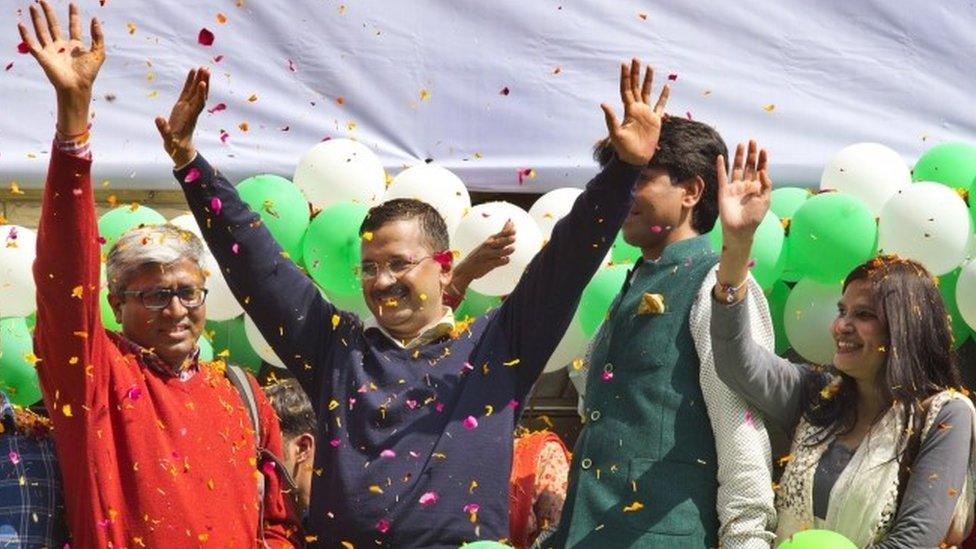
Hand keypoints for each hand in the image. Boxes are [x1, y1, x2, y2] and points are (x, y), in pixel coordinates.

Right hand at [18, 1, 104, 134]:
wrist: (77, 86)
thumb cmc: (88, 73)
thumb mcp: (97, 53)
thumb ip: (97, 36)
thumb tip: (95, 19)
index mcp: (76, 46)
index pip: (73, 27)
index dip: (73, 16)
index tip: (72, 4)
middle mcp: (62, 47)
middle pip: (54, 26)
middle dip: (49, 13)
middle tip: (44, 0)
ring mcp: (51, 51)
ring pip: (42, 31)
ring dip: (37, 19)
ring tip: (33, 6)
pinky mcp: (43, 57)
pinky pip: (32, 44)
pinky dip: (26, 35)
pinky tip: (21, 24)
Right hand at [156, 67, 209, 167]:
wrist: (180, 149)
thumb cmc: (176, 145)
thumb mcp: (169, 140)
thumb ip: (164, 130)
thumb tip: (158, 119)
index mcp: (190, 118)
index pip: (198, 104)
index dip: (200, 94)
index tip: (202, 84)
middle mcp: (191, 111)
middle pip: (200, 95)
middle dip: (204, 83)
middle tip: (206, 69)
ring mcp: (188, 107)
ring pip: (195, 92)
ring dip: (200, 80)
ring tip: (203, 67)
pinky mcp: (182, 106)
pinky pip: (187, 92)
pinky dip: (190, 82)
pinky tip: (192, 72)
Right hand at [450, 220, 515, 295]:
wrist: (467, 267)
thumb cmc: (481, 254)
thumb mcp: (490, 242)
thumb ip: (502, 235)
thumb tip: (511, 222)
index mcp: (490, 241)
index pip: (500, 234)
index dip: (508, 230)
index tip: (514, 227)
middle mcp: (488, 247)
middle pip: (499, 242)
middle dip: (506, 239)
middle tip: (514, 238)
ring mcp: (488, 255)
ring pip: (499, 252)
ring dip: (506, 250)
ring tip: (512, 248)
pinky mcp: (488, 264)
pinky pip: (498, 262)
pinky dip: (503, 261)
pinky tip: (506, 259)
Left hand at [600, 58, 669, 166]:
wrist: (635, 159)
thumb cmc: (623, 148)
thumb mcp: (615, 133)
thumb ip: (610, 118)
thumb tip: (603, 103)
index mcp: (628, 110)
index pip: (626, 89)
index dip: (626, 77)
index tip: (625, 64)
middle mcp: (637, 109)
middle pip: (637, 87)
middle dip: (636, 73)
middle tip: (636, 58)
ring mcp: (647, 114)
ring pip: (648, 92)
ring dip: (649, 80)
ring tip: (650, 67)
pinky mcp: (655, 120)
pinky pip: (660, 106)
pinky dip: (663, 96)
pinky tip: (666, 86)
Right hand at [716, 140, 771, 243]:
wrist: (740, 230)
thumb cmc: (754, 217)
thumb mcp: (766, 200)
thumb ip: (766, 185)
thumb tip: (762, 170)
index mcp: (757, 187)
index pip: (760, 169)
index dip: (762, 159)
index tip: (763, 150)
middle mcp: (746, 185)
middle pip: (749, 166)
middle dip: (751, 154)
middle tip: (752, 141)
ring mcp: (735, 187)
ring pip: (737, 168)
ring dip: (739, 157)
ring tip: (741, 144)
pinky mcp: (724, 191)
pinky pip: (722, 177)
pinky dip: (721, 167)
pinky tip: (722, 157)